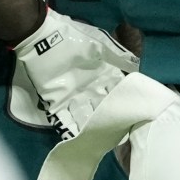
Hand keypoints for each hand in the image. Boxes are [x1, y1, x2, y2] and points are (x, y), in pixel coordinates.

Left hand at [15, 8, 139, 138]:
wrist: (40, 39)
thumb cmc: (72, 39)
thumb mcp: (100, 44)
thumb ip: (119, 56)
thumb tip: (138, 68)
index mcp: (103, 76)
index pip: (118, 93)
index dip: (125, 104)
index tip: (135, 117)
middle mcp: (90, 90)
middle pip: (103, 109)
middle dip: (110, 120)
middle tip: (120, 135)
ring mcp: (73, 97)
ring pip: (86, 117)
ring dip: (92, 127)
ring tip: (102, 140)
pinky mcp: (55, 103)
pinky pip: (65, 119)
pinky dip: (71, 129)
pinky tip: (80, 138)